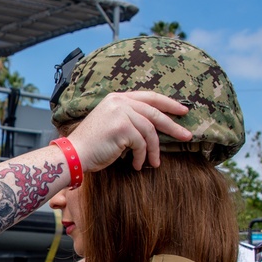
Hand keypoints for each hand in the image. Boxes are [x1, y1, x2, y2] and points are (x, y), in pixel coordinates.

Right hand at [67, 91, 191, 171]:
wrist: (74, 155)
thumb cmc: (92, 145)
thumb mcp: (111, 125)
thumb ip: (129, 119)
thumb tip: (155, 127)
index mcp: (117, 98)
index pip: (149, 97)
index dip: (168, 103)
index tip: (183, 112)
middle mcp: (119, 102)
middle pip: (154, 112)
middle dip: (172, 125)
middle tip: (186, 136)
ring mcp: (120, 113)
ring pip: (149, 130)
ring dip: (154, 150)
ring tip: (154, 163)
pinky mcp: (121, 127)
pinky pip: (141, 143)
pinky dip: (141, 157)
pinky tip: (136, 165)